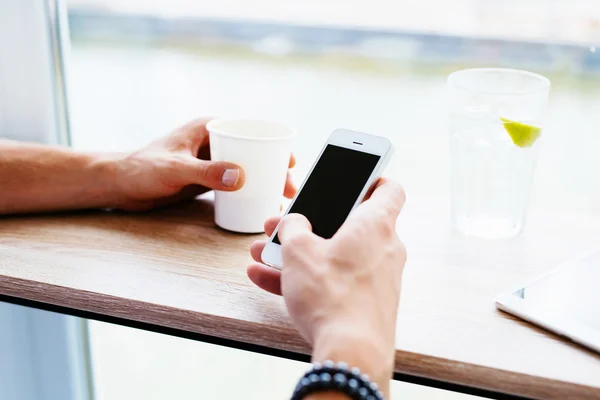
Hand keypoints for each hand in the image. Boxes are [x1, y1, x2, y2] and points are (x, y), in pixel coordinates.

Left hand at [110, 119, 296, 210]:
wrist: (120, 185)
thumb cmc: (141, 169)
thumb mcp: (175, 169)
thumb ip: (206, 172)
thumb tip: (241, 177)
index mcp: (208, 128)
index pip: (248, 131)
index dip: (273, 144)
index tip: (290, 162)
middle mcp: (212, 142)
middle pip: (252, 152)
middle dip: (274, 168)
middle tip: (289, 187)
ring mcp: (209, 161)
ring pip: (245, 168)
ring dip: (264, 181)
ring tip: (279, 198)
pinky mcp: (205, 179)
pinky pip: (233, 183)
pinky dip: (248, 192)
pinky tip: (259, 204)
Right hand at [247, 178, 405, 396]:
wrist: (351, 353)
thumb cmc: (332, 296)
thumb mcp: (298, 252)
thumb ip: (292, 228)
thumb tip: (293, 223)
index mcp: (374, 225)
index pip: (389, 189)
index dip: (373, 177)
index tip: (355, 176)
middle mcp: (383, 249)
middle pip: (348, 223)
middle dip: (311, 223)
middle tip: (284, 224)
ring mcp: (377, 278)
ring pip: (334, 254)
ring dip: (301, 252)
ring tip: (265, 254)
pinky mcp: (367, 302)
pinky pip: (334, 280)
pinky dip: (307, 277)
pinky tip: (268, 279)